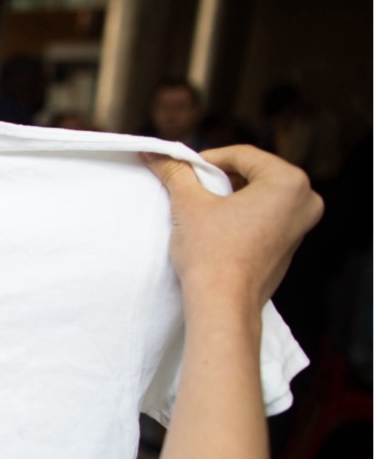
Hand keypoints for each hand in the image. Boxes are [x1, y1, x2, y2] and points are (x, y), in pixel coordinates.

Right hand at [143, 145, 322, 310]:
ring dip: (229, 197)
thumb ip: (176, 173)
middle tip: (190, 187)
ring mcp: (301, 226)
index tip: (182, 169)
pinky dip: (240, 216)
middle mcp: (305, 200)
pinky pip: (264, 217)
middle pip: (253, 174)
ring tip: (200, 208)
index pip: (242, 155)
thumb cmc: (212, 254)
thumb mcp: (189, 204)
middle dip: (219, 178)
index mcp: (289, 182)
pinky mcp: (289, 246)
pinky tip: (215, 228)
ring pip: (259, 195)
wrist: (223, 304)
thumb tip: (154, 153)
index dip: (206, 159)